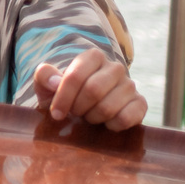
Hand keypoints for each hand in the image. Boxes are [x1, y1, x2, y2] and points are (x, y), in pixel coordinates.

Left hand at [31, 47, 145, 130]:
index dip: (63, 97)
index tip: (56, 113)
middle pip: (93, 90)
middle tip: (75, 114)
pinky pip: (126, 118)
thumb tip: (55, 82)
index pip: (76, 76)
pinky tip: (106, 124)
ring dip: (92, 118)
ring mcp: (130, 85)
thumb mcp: (48, 85)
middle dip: (78, 108)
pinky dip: (111, 126)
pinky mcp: (140, 104)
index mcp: (93, 57)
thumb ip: (44, 76)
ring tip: (89, 116)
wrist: (87, 110)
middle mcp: (115, 67)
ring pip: (108, 106)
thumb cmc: (66, 95)